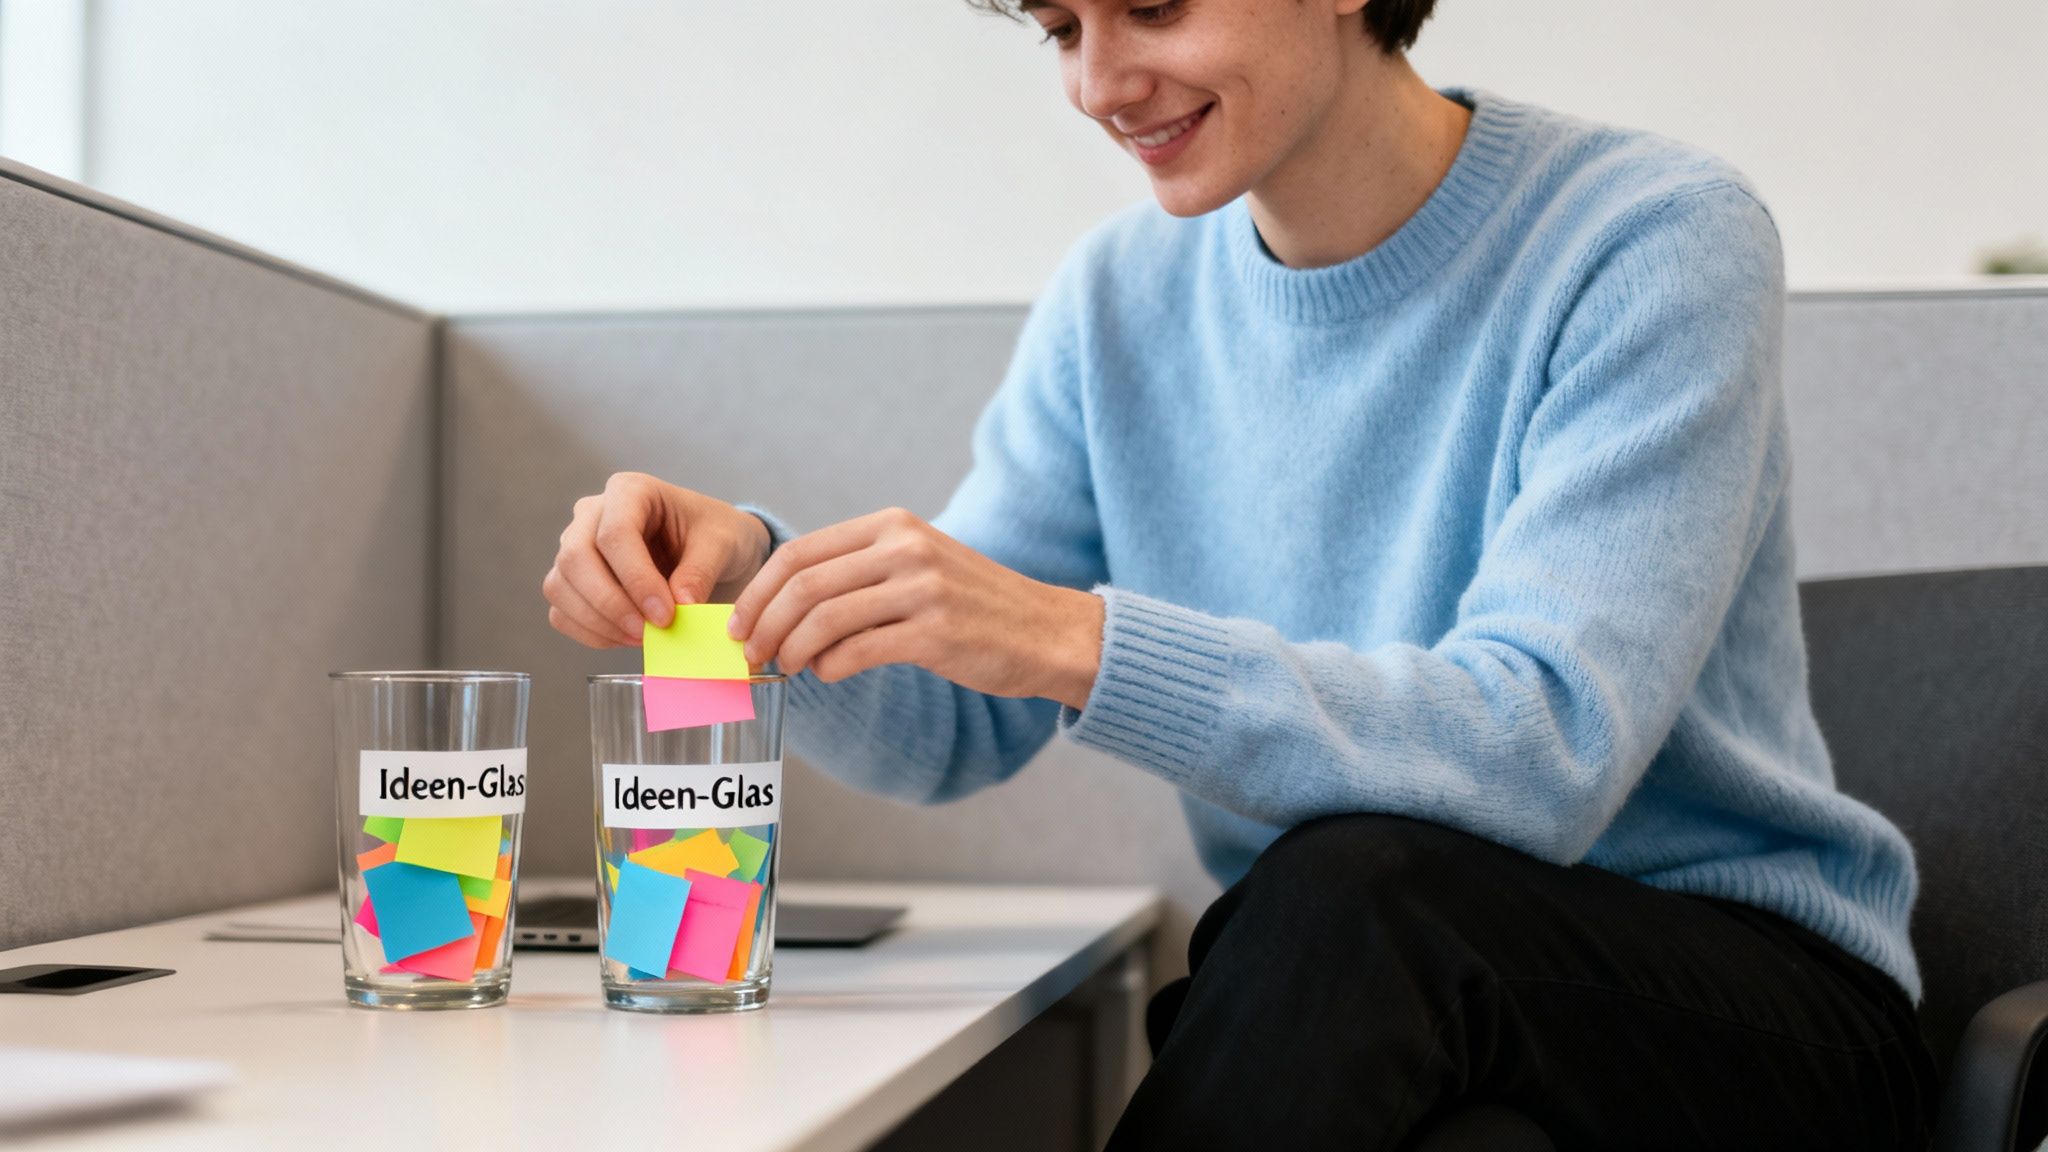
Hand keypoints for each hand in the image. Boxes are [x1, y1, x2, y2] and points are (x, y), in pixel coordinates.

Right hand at [541, 472, 771, 648]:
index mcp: (630, 490)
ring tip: (642, 638)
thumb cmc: (713, 535)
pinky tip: (626, 639)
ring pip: (560, 586)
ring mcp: (576, 546)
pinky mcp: (572, 580)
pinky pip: (561, 611)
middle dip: (610, 603)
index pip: (615, 533)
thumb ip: (701, 572)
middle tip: (648, 632)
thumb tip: (680, 605)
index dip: (636, 579)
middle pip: (576, 558)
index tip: (665, 615)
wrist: (708, 547)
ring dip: (598, 622)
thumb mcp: (722, 545)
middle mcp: (592, 513)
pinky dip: (589, 633)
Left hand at [729, 507, 1102, 709]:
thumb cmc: (976, 605)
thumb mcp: (919, 564)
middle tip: (750, 654)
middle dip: (764, 624)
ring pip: (823, 619)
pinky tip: (827, 674)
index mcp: (894, 525)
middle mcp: (905, 549)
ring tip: (783, 668)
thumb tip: (786, 609)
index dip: (760, 591)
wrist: (1048, 631)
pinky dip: (829, 668)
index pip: (801, 552)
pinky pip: (857, 652)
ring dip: (791, 650)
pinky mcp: (935, 633)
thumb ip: (861, 573)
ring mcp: (922, 589)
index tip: (741, 623)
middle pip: (804, 585)